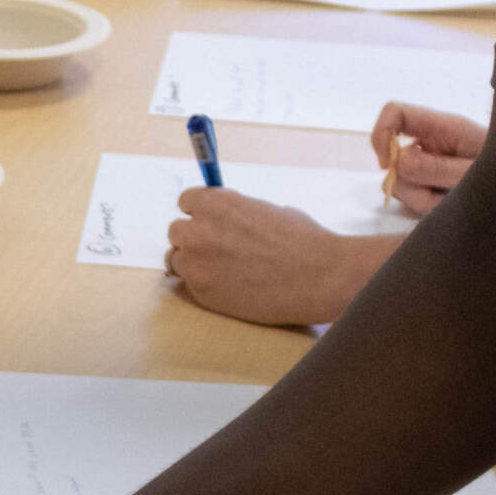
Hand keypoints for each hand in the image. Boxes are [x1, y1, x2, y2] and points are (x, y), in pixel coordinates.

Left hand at [166, 188, 374, 327]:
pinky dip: (204, 285)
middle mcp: (199, 230)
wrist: (319, 277)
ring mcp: (197, 263)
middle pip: (176, 231)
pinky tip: (229, 286)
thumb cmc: (303, 240)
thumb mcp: (267, 210)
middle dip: (194, 238)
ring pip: (177, 260)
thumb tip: (226, 219)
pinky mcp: (201, 292)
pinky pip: (190, 285)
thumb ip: (237, 213)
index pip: (185, 201)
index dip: (199, 212)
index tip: (209, 221)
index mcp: (216, 203)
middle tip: (216, 249)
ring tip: (221, 269)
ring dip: (193, 263)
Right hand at [371, 102, 488, 214]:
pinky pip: (409, 199)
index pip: (395, 112)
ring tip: (453, 201)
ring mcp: (425, 166)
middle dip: (407, 181)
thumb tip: (399, 161)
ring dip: (419, 199)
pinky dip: (425, 208)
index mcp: (442, 126)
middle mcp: (429, 143)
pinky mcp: (426, 187)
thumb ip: (440, 167)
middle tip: (438, 193)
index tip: (388, 161)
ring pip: (397, 182)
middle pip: (390, 156)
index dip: (381, 133)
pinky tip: (450, 205)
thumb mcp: (477, 169)